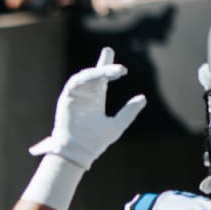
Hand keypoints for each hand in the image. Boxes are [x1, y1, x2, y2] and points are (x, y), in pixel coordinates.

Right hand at [29, 47, 146, 168]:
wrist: (79, 151)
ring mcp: (76, 96)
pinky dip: (86, 77)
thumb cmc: (95, 141)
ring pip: (87, 76)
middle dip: (104, 64)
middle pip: (94, 73)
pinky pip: (75, 82)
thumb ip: (129, 111)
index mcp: (96, 100)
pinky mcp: (67, 98)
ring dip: (99, 71)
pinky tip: (97, 75)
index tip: (115, 57)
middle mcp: (85, 95)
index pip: (102, 79)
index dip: (108, 66)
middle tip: (115, 59)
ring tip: (115, 72)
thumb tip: (143, 98)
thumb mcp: (117, 125)